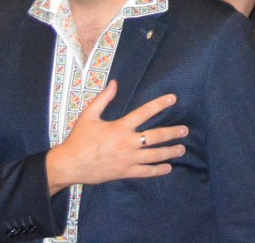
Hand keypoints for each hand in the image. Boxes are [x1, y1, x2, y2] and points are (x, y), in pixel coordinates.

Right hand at [45, 81, 188, 190]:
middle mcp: (127, 143)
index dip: (160, 104)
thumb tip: (114, 82)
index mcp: (119, 127)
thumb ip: (103, 99)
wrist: (69, 164)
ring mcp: (127, 159)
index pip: (144, 112)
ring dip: (170, 152)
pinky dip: (158, 170)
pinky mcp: (124, 172)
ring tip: (181, 149)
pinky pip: (145, 172)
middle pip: (155, 136)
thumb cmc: (78, 139)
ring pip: (154, 155)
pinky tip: (168, 168)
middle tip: (185, 130)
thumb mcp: (88, 115)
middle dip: (172, 133)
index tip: (173, 98)